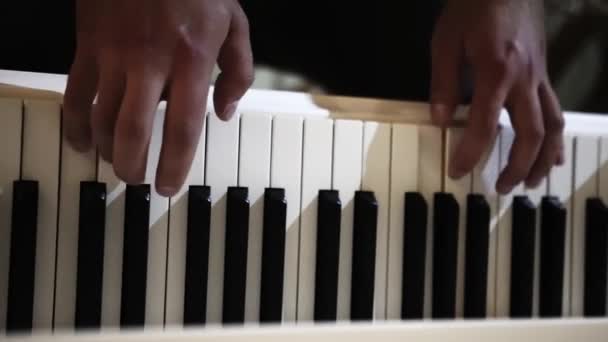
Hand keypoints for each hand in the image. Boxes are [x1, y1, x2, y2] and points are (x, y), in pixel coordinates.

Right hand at [63, 0, 253, 196]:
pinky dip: (74, 123)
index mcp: (191, 60)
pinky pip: (76, 92)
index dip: (174, 164)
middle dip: (133, 165)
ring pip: (101, 117)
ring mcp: (114, 55)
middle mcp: (150, 63)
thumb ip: (238, 72)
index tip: (168, 187)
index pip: (182, 127)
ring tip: (115, 164)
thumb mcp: (235, 23)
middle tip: (138, 180)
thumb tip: (225, 114)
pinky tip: (80, 142)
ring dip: (105, 149)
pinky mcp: (88, 45)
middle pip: (134, 130)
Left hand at [430, 0, 563, 193]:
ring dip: (543, 159)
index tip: (457, 172)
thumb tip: (440, 119)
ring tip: (530, 182)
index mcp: (497, 71)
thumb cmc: (473, 7)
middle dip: (516, 166)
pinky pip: (557, 111)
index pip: (485, 125)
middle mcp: (525, 79)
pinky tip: (552, 153)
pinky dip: (555, 137)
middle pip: (530, 134)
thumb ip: (443, 83)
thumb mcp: (446, 42)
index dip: (471, 153)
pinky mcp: (545, 74)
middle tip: (500, 188)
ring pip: (552, 126)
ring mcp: (540, 77)